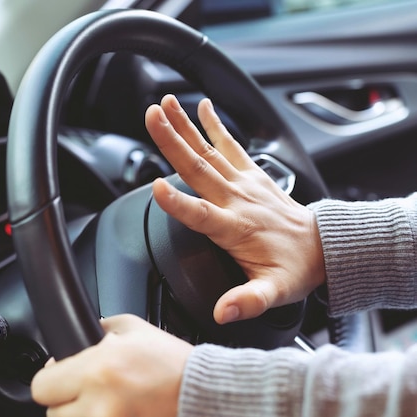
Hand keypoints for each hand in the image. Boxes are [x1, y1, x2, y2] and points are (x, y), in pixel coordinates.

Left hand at [31, 314, 192, 416]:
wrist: (200, 391)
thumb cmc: (170, 361)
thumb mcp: (133, 328)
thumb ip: (100, 329)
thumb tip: (75, 338)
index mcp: (97, 370)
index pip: (42, 386)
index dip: (51, 378)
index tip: (60, 377)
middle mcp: (99, 404)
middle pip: (52, 414)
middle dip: (65, 401)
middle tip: (85, 392)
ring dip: (80, 415)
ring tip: (101, 404)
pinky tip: (113, 411)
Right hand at [145, 94, 325, 323]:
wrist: (325, 246)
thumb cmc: (295, 269)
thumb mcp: (274, 292)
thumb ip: (249, 302)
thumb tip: (223, 314)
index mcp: (236, 228)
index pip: (202, 214)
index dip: (178, 203)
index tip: (156, 187)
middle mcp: (237, 200)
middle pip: (199, 168)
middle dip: (172, 141)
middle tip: (150, 116)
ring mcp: (244, 183)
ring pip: (208, 151)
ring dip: (185, 126)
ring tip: (165, 104)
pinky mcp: (251, 174)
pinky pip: (230, 145)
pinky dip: (215, 124)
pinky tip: (202, 107)